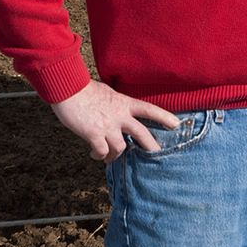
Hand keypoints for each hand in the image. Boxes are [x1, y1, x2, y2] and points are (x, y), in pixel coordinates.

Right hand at [50, 81, 179, 162]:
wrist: (68, 89)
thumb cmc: (85, 89)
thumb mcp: (109, 93)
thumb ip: (117, 104)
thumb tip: (118, 113)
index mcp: (125, 103)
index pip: (149, 110)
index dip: (164, 117)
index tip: (177, 124)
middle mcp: (120, 115)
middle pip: (142, 133)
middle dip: (151, 147)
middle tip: (157, 156)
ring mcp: (108, 125)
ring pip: (120, 148)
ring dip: (115, 155)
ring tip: (108, 157)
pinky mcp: (93, 134)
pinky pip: (102, 151)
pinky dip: (99, 155)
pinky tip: (95, 154)